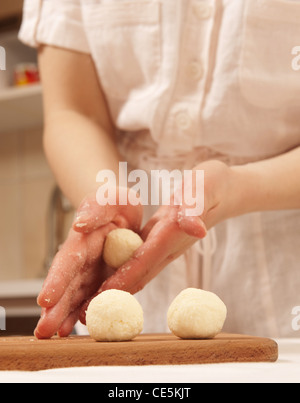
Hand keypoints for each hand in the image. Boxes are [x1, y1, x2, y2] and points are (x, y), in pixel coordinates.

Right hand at [34, 188, 142, 338]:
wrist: (121, 211)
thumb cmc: (114, 202)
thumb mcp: (109, 199)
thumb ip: (95, 210)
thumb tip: (79, 224)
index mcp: (82, 240)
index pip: (67, 261)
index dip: (56, 281)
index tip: (45, 300)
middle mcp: (82, 259)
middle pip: (66, 285)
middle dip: (55, 308)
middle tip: (44, 331)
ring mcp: (91, 271)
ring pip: (76, 296)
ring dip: (66, 315)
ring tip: (57, 334)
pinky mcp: (102, 278)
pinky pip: (92, 297)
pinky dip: (84, 312)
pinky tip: (78, 326)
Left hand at [96, 160, 234, 295]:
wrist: (224, 193)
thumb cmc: (212, 185)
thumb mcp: (204, 188)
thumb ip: (195, 207)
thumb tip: (195, 228)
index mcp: (171, 234)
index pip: (144, 260)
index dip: (123, 278)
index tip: (101, 297)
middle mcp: (166, 247)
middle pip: (137, 276)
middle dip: (112, 296)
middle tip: (85, 316)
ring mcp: (164, 248)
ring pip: (136, 274)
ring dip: (114, 292)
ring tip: (89, 308)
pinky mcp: (159, 243)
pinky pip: (138, 264)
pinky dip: (121, 277)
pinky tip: (106, 285)